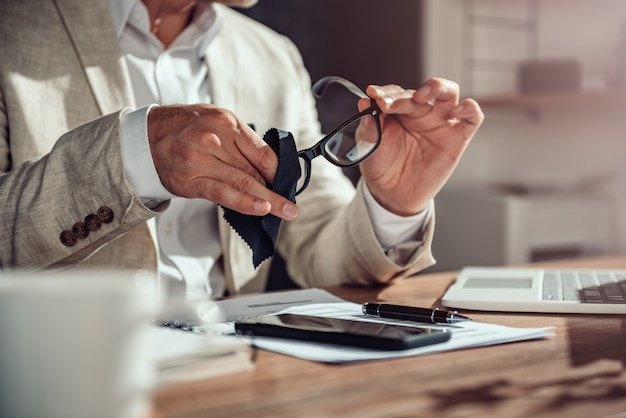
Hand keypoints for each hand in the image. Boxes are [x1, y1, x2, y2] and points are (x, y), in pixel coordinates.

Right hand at [147, 104, 298, 219]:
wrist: (146, 136)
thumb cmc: (186, 128)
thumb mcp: (217, 121)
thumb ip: (242, 142)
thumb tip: (270, 167)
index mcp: (227, 122)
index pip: (263, 153)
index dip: (279, 172)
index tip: (287, 184)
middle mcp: (215, 139)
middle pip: (255, 170)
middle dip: (276, 190)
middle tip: (292, 206)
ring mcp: (202, 160)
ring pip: (243, 183)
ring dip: (268, 201)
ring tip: (286, 212)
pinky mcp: (191, 180)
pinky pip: (223, 194)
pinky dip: (245, 203)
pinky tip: (261, 209)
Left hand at [358, 78, 483, 215]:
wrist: (393, 194)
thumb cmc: (382, 166)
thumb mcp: (369, 145)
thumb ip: (368, 124)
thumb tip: (364, 102)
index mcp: (400, 111)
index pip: (396, 92)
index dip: (386, 92)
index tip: (374, 95)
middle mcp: (421, 113)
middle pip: (419, 92)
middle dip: (401, 96)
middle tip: (386, 104)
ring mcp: (440, 123)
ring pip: (449, 92)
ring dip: (437, 87)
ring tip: (419, 97)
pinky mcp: (457, 138)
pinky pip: (473, 117)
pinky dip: (469, 108)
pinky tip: (456, 111)